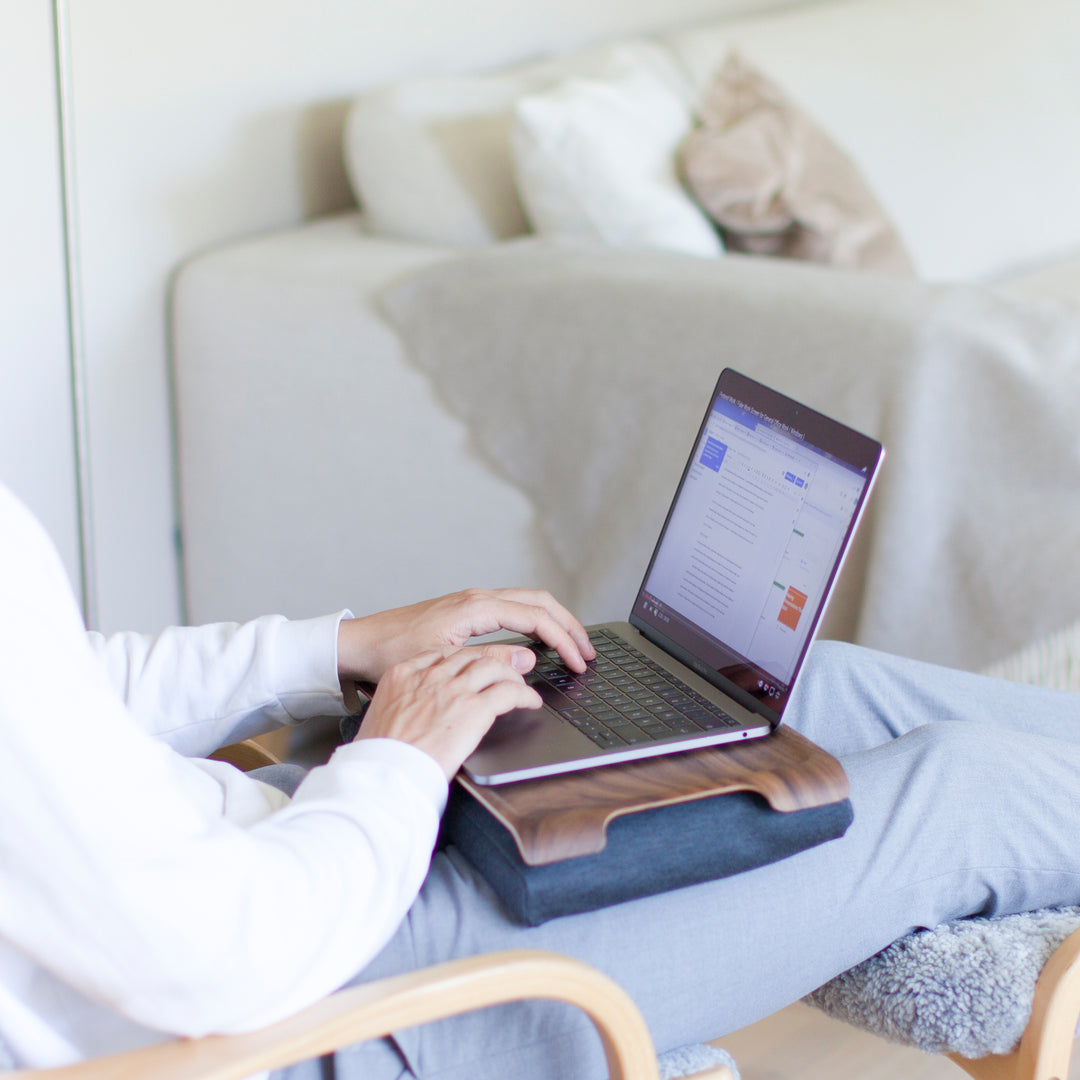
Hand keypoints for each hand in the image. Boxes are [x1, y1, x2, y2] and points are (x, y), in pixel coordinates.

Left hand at [337, 588, 594, 684]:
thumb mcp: (444, 662)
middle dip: (569, 625)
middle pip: (539, 602)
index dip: (564, 639)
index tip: (579, 661)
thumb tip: (528, 661)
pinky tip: (538, 639)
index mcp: (475, 607)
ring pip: (527, 602)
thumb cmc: (392, 652)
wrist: (359, 644)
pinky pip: (513, 608)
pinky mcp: (465, 611)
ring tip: (572, 644)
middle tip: (588, 650)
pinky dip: (535, 620)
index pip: (536, 617)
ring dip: (554, 621)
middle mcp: (476, 599)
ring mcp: (471, 602)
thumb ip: (489, 661)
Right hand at [355, 647, 543, 778]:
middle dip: (489, 663)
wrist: (383, 773)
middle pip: (470, 656)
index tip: (471, 667)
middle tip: (502, 673)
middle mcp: (430, 676)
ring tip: (518, 686)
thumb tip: (414, 711)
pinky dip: (525, 694)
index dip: (464, 659)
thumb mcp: (381, 716)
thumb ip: (402, 704)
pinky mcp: (474, 709)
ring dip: (510, 675)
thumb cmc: (377, 755)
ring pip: (493, 666)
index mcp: (402, 675)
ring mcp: (453, 690)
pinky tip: (530, 702)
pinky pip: (509, 691)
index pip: (442, 654)